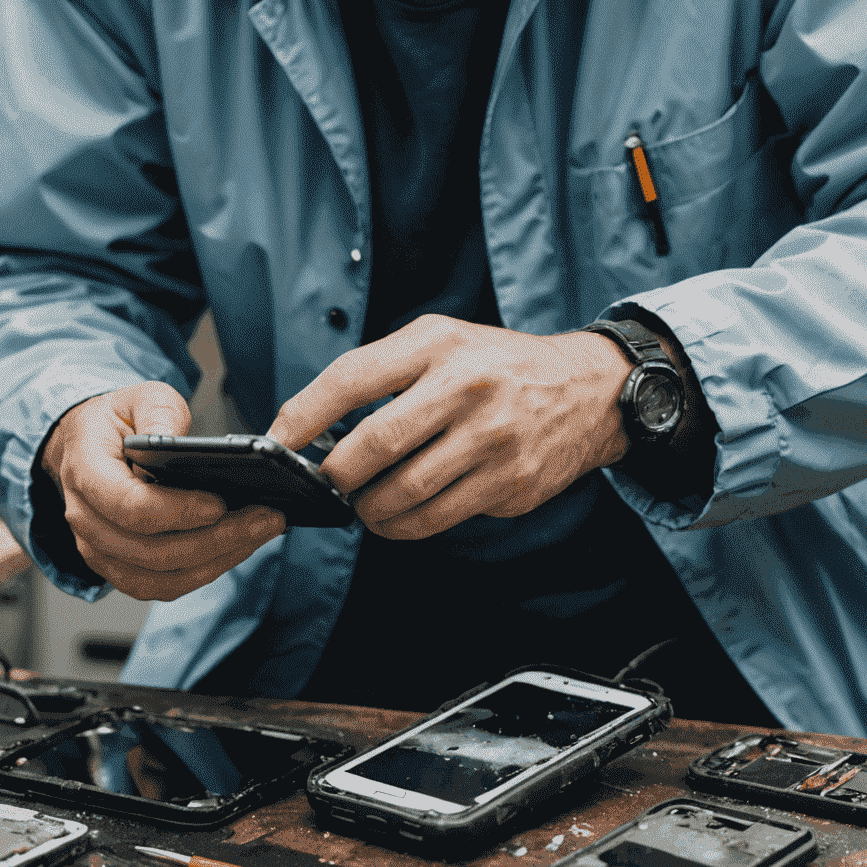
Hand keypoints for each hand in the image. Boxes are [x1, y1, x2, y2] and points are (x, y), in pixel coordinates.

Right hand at [38, 380, 284, 600]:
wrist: (91, 443)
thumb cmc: (120, 419)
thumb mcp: (142, 397)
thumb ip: (160, 414)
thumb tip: (177, 443)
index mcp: (85, 471)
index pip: (130, 506)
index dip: (178, 511)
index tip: (220, 503)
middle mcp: (85, 518)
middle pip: (151, 550)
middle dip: (216, 539)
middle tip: (264, 518)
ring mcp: (98, 549)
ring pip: (159, 577)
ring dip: (216, 561)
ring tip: (259, 533)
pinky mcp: (118, 567)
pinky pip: (161, 586)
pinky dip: (203, 573)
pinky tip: (237, 549)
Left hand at [267, 316, 633, 538]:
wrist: (590, 390)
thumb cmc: (497, 366)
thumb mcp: (443, 341)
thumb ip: (383, 372)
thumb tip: (312, 424)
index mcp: (438, 344)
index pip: (353, 378)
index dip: (304, 414)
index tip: (276, 441)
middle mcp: (466, 387)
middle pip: (373, 445)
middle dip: (337, 475)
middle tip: (326, 483)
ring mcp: (492, 439)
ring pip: (403, 493)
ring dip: (369, 508)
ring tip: (364, 502)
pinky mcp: (510, 483)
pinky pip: (438, 518)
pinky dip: (406, 524)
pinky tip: (400, 514)